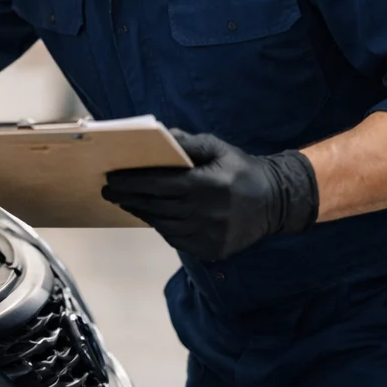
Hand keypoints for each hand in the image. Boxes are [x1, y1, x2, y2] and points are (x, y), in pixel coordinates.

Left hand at [102, 131, 318, 260]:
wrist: (277, 202)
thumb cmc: (242, 170)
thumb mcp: (219, 149)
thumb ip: (188, 144)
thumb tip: (159, 136)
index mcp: (205, 185)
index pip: (156, 184)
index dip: (130, 182)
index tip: (111, 178)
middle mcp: (205, 213)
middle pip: (155, 206)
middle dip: (128, 197)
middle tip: (109, 191)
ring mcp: (208, 235)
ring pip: (163, 225)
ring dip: (142, 213)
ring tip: (126, 202)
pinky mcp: (211, 250)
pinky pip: (177, 239)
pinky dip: (162, 227)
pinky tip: (152, 216)